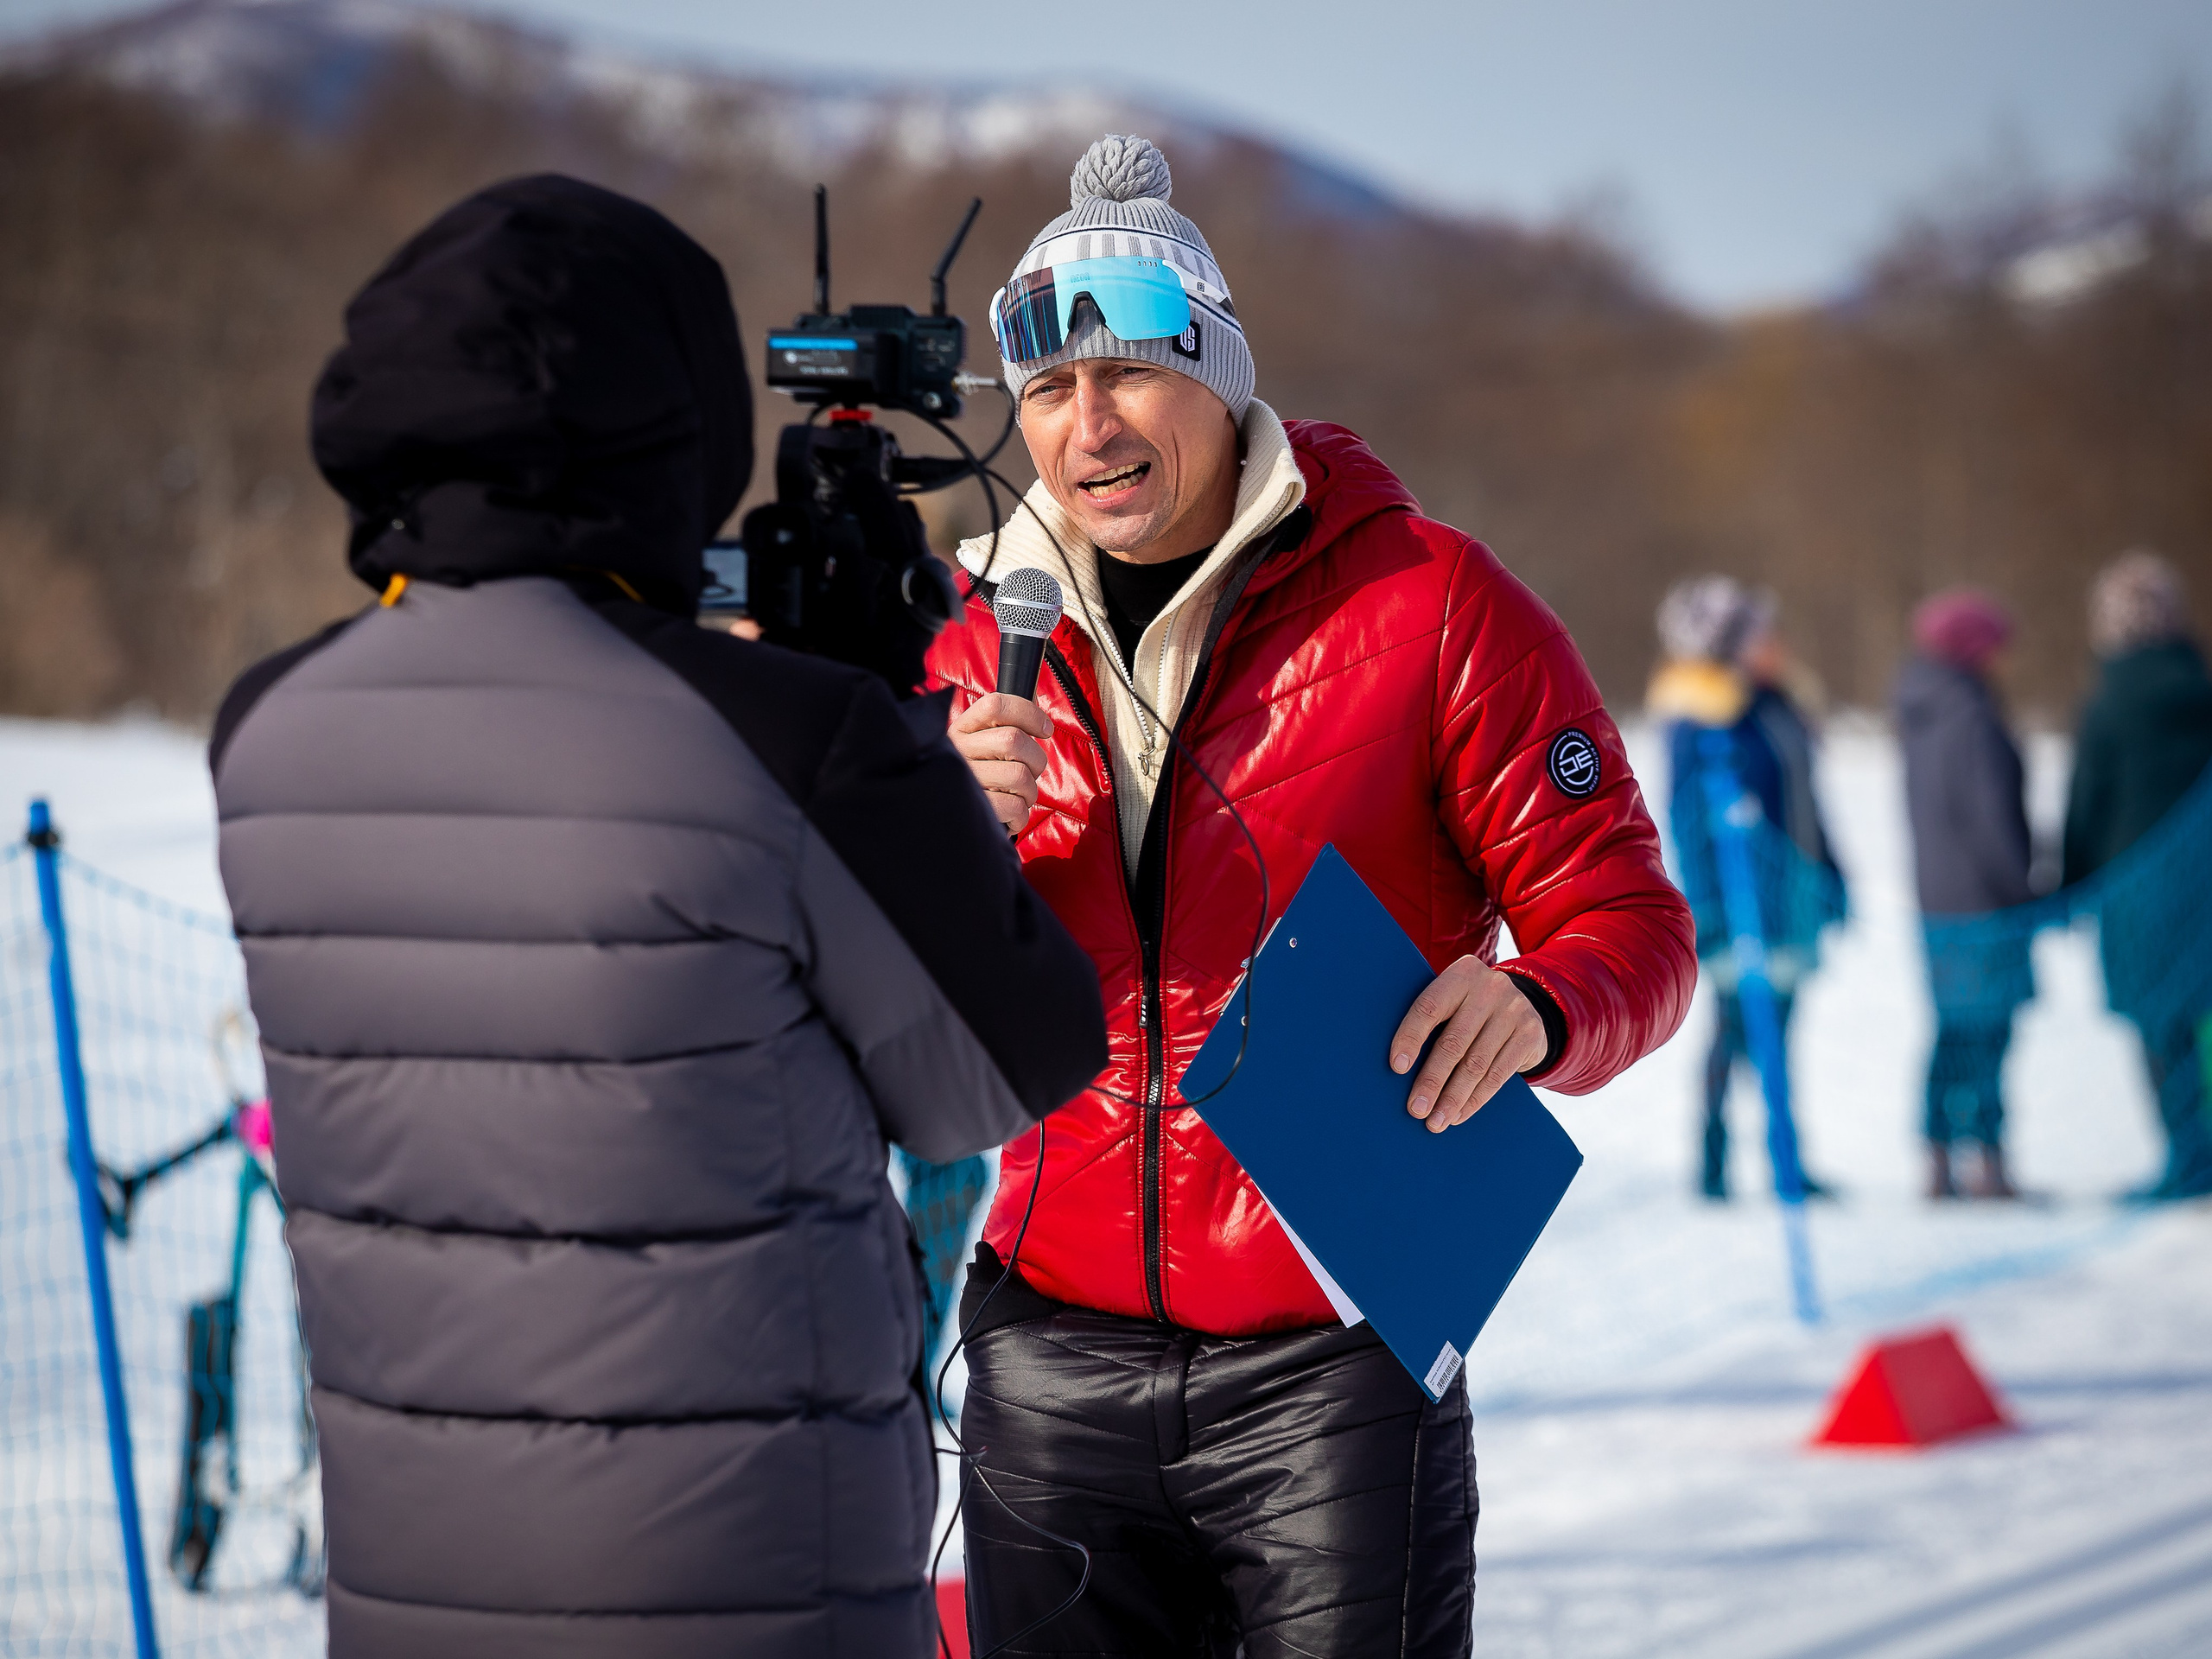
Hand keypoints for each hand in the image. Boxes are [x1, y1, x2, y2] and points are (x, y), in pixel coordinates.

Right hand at [950, 693, 1052, 833]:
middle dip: (1036, 760)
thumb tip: (1037, 701)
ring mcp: (963, 779)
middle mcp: (957, 749)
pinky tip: (1011, 816)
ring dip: (1030, 792)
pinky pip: (1013, 806)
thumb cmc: (976, 777)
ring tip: (1019, 797)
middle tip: (1031, 772)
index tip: (1045, 730)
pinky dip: (1021, 815)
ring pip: (1019, 776)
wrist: (939, 817)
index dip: (1029, 713)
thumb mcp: (980, 745)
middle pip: (1014, 740)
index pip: (996, 705)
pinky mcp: (971, 807)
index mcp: (962, 728)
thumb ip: (1005, 724)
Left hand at [1389, 957, 1547, 1132]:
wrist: (1526, 1004)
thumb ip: (1432, 1019)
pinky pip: (1498, 1075)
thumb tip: (1397, 1066)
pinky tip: (1458, 1114)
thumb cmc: (1470, 1008)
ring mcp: (1514, 1011)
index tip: (1397, 1067)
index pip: (1430, 1007)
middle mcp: (1490, 988)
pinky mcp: (1530, 1035)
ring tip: (1435, 1121)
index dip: (1411, 1037)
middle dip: (1432, 1080)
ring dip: (1452, 1098)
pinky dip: (1475, 1099)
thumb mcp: (1454, 1000)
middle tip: (1415, 1109)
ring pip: (1476, 1064)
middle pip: (1454, 1042)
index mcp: (1461, 974)